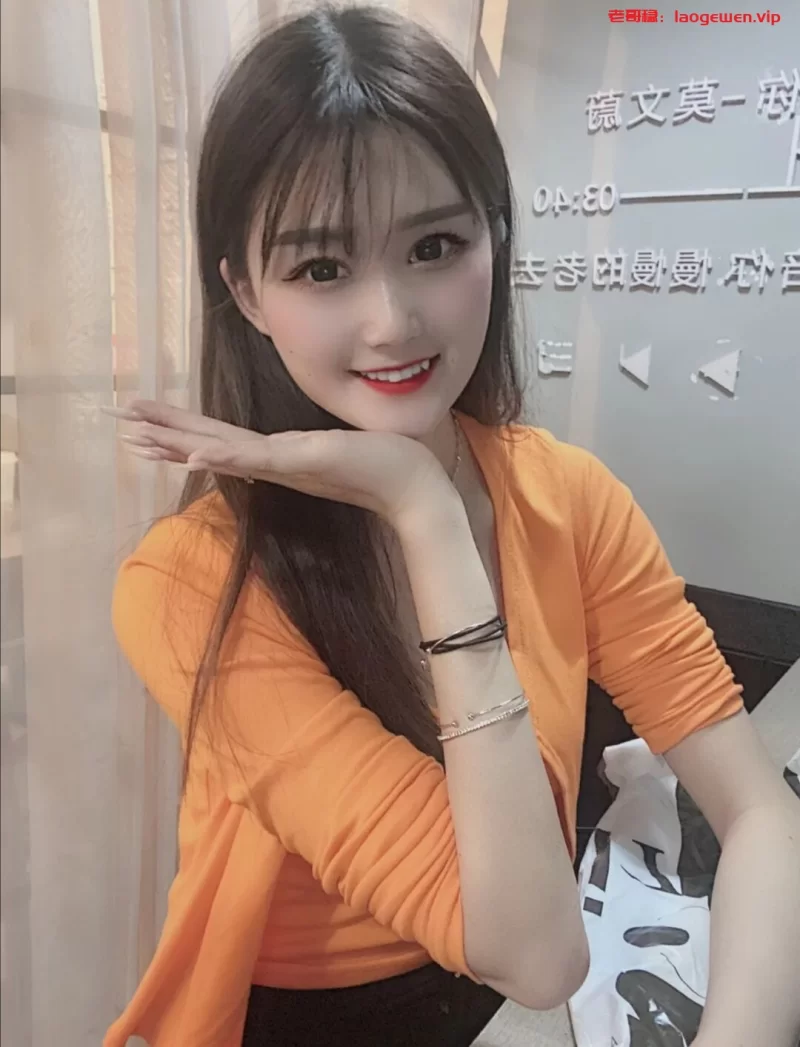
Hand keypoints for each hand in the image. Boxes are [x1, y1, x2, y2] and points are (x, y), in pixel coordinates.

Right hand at [106, 400, 455, 526]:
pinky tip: (196, 452)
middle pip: (208, 441)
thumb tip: (289, 442)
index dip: (180, 430)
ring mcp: (286, 464)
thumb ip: (306, 446)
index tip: (142, 423)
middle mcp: (275, 462)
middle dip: (164, 432)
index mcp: (278, 455)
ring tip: (139, 437)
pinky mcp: (305, 463)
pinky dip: (225, 456)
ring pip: (223, 450)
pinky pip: (257, 459)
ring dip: (180, 443)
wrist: (414, 489)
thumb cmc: (381, 463)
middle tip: (119, 422)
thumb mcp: (335, 446)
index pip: (219, 438)